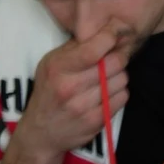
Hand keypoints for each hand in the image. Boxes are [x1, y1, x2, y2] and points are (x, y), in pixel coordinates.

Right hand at [17, 21, 128, 153]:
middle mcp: (70, 87)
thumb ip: (74, 47)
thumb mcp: (50, 64)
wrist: (41, 133)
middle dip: (119, 56)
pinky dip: (120, 92)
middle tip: (115, 56)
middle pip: (114, 63)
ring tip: (109, 76)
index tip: (115, 34)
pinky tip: (108, 92)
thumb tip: (103, 29)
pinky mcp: (96, 121)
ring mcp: (84, 106)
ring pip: (122, 80)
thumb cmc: (48, 91)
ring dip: (120, 75)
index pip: (93, 49)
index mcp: (58, 68)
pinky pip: (123, 98)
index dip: (110, 37)